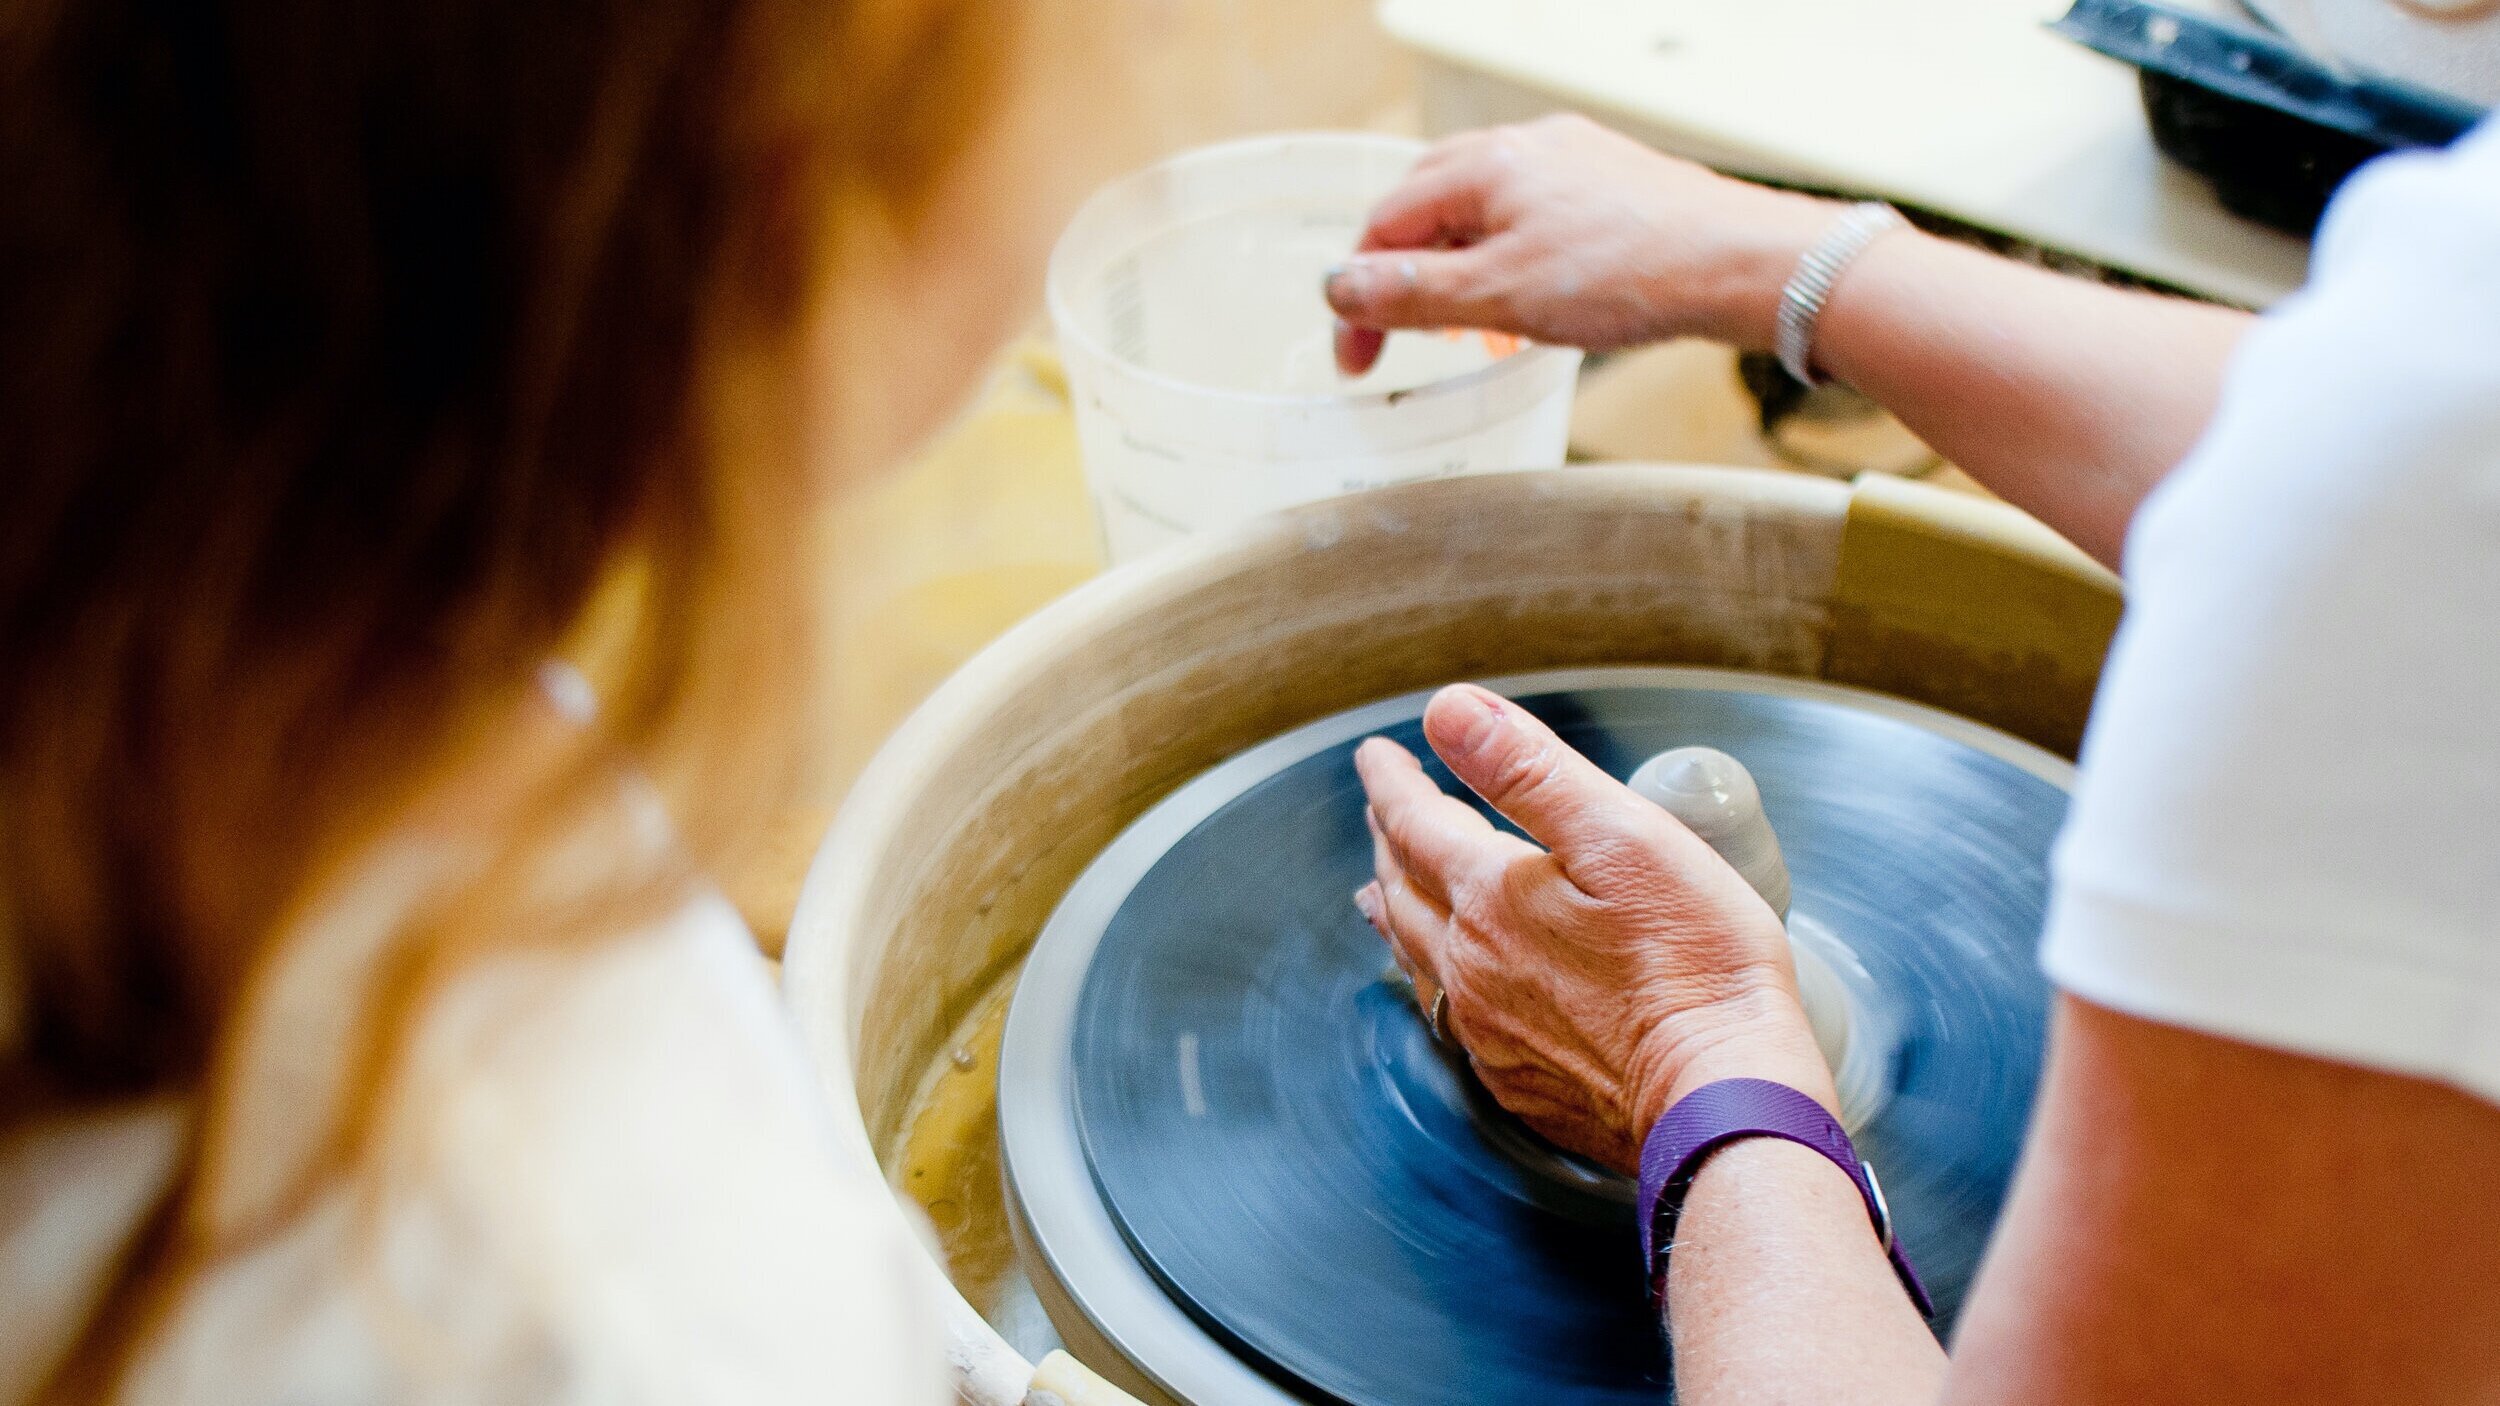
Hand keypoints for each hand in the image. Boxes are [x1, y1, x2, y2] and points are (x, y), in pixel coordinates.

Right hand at [1323, 113, 1839, 375]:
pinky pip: (1538, 221)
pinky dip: (1512, 264)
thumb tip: (1340, 287)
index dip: (1360, 292)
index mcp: (1487, 164)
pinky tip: (1532, 305)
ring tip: (1467, 330)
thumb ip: (1413, 294)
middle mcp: (1528, 149)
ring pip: (1487, 215)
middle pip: (1432, 208)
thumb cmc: (1632, 271)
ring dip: (1461, 273)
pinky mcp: (1616, 190)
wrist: (1744, 265)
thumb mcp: (1500, 295)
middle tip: (1397, 338)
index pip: (1388, 221)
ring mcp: (1576, 164)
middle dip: (1406, 274)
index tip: (1357, 358)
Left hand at [1353, 684, 1834, 1174]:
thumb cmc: (1696, 966)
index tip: (1376, 756)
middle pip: (1405, 889)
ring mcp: (1490, 1030)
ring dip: (1396, 910)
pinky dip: (1433, 981)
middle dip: (1389, 841)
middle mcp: (1472, 964)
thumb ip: (1529, 770)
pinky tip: (1446, 987)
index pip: (1417, 822)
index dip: (1392, 782)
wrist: (1721, 1103)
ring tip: (1379, 892)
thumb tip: (1449, 711)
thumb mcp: (1622, 836)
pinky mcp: (1519, 1080)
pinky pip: (1450, 1017)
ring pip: (1416, 956)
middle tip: (1381, 813)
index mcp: (1492, 895)